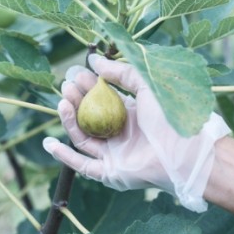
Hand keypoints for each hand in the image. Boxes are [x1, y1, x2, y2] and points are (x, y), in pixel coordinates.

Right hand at [43, 54, 229, 211]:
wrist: (183, 151)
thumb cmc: (170, 118)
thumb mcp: (145, 86)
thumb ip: (121, 73)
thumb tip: (94, 61)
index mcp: (132, 115)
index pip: (103, 100)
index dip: (89, 86)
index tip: (76, 73)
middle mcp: (121, 134)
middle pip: (90, 117)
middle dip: (77, 100)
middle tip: (67, 85)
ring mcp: (115, 154)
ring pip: (84, 138)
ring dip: (70, 120)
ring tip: (62, 101)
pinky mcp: (110, 173)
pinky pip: (83, 165)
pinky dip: (65, 156)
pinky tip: (50, 142)